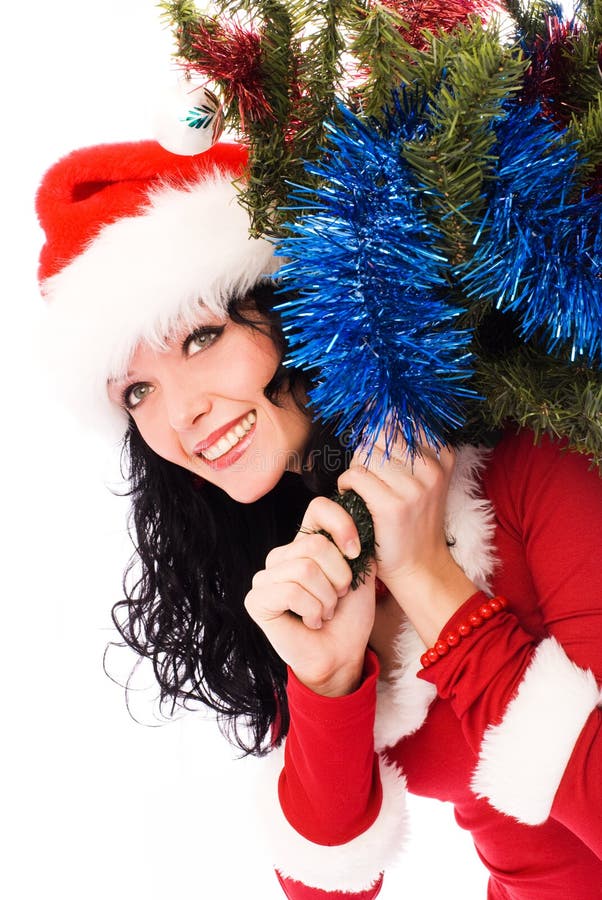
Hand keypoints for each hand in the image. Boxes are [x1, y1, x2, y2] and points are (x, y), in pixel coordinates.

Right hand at [244, 496, 375, 696]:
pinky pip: (290, 591)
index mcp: (306, 543)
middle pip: (316, 545)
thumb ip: (358, 541)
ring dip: (326, 598)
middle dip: (339, 577)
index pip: (319, 508)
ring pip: (304, 569)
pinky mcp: (256, 599)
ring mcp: (266, 577)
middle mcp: (282, 555)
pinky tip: (311, 621)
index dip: (343, 526)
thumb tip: (357, 520)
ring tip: (325, 612)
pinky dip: (311, 610)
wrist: (342, 653)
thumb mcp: (362, 571)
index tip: (356, 553)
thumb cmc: (350, 615)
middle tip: (338, 597)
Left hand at [337, 434, 476, 645]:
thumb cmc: (413, 520)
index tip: (376, 448)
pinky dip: (346, 484)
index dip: (381, 431)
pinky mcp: (392, 505)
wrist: (419, 566)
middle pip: (380, 436)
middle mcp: (432, 468)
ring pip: (365, 455)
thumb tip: (379, 415)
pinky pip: (355, 476)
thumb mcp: (423, 480)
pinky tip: (352, 496)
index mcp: (443, 456)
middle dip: (366, 453)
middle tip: (368, 477)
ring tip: (361, 488)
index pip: (402, 421)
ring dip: (355, 469)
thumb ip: (407, 449)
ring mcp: (414, 487)